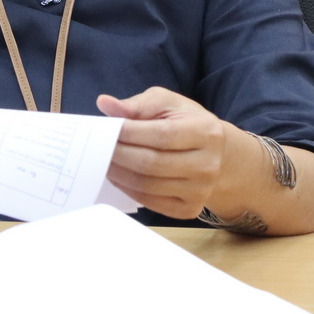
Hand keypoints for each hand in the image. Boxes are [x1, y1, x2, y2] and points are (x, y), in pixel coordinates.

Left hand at [96, 87, 231, 219]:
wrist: (217, 156)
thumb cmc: (186, 124)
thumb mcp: (168, 104)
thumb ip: (138, 104)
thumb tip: (105, 104)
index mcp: (206, 132)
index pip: (161, 135)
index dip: (129, 133)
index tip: (105, 129)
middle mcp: (208, 164)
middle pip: (151, 163)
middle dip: (118, 155)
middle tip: (96, 147)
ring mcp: (201, 190)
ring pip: (148, 185)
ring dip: (118, 174)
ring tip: (103, 161)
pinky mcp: (189, 209)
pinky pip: (151, 202)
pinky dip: (128, 190)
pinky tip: (118, 177)